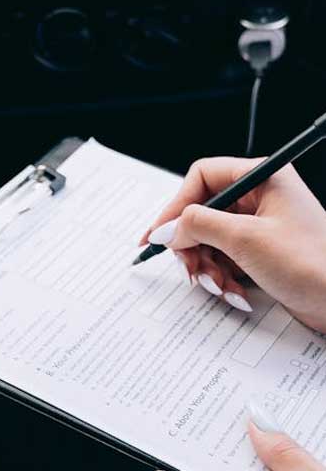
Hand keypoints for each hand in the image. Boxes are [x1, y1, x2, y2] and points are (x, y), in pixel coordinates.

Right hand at [139, 157, 325, 330]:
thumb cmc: (311, 264)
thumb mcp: (245, 240)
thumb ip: (197, 227)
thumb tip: (165, 230)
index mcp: (263, 178)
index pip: (202, 177)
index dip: (176, 206)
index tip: (160, 235)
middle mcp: (260, 197)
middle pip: (200, 213)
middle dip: (192, 246)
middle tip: (191, 269)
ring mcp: (259, 226)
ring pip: (208, 240)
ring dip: (206, 268)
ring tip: (221, 285)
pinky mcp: (259, 252)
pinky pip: (222, 259)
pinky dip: (222, 278)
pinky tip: (235, 293)